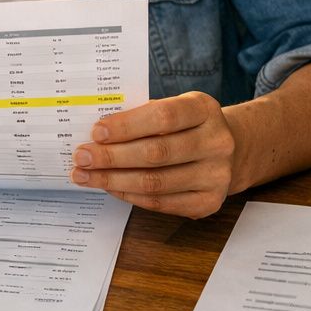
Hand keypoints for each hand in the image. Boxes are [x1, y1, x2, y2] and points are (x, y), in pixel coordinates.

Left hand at [68, 91, 236, 217]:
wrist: (229, 151)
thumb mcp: (174, 108)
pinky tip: (110, 187)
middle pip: (156, 153)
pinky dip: (130, 195)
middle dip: (112, 157)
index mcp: (205, 110)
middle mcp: (216, 142)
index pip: (163, 116)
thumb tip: (97, 135)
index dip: (127, 125)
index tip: (96, 132)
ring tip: (86, 176)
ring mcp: (216, 175)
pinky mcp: (208, 202)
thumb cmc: (188, 126)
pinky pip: (161, 202)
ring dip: (114, 180)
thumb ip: (142, 116)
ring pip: (155, 182)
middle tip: (81, 158)